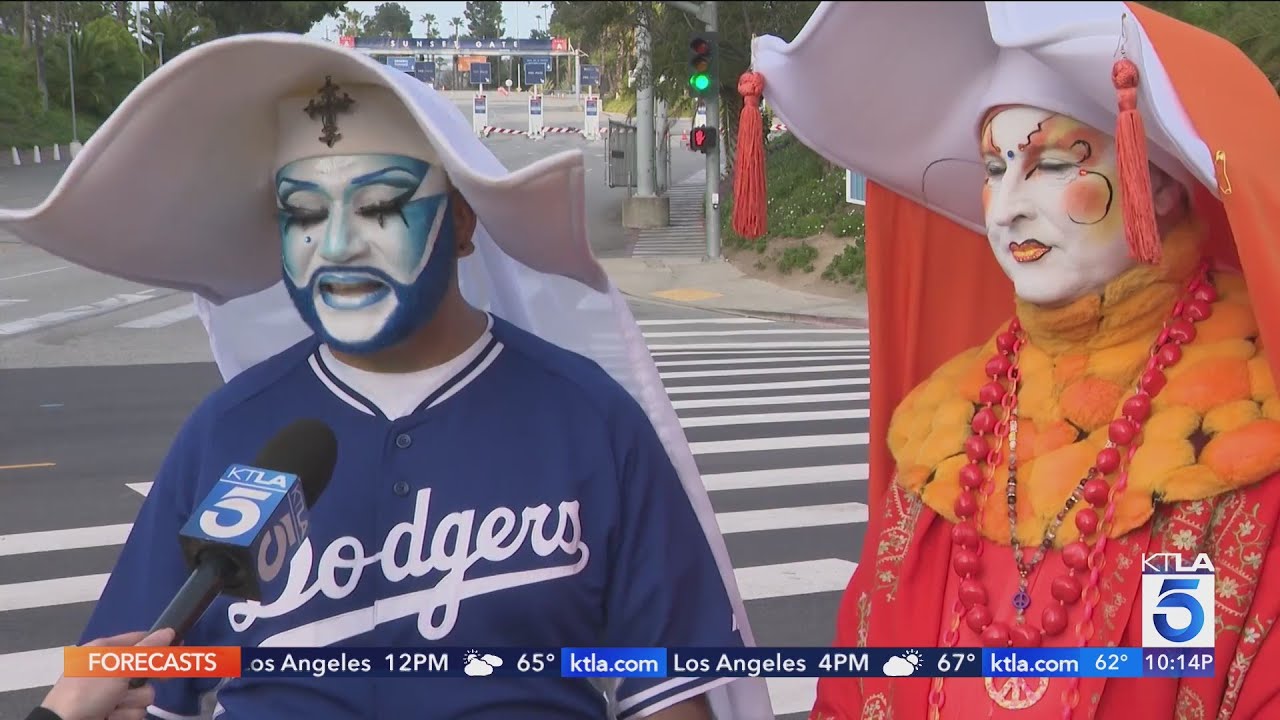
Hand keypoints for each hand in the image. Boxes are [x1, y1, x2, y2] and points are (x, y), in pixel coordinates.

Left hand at [40, 628, 175, 719]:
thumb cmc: (88, 692)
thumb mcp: (116, 668)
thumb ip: (146, 651)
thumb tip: (169, 631)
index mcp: (105, 652)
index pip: (140, 640)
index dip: (160, 644)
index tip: (179, 648)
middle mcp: (110, 671)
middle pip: (145, 670)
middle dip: (143, 681)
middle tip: (163, 679)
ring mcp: (111, 694)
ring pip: (143, 694)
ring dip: (131, 702)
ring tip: (113, 707)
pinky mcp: (114, 712)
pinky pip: (134, 711)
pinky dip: (124, 715)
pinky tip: (110, 716)